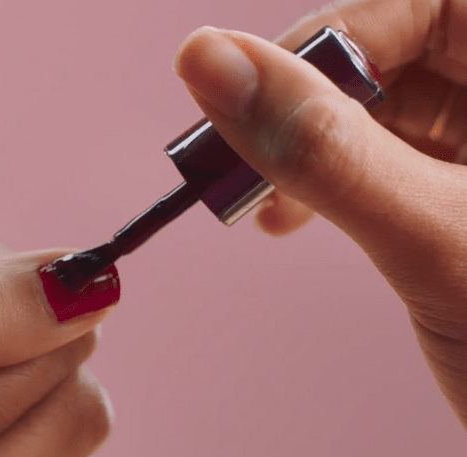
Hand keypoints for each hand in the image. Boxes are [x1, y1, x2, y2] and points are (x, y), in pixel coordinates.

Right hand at [173, 0, 466, 425]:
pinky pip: (384, 163)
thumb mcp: (436, 239)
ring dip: (308, 155)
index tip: (251, 100)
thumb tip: (208, 62)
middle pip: (394, 57)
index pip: (423, 5)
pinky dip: (329, 188)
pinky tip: (293, 218)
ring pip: (381, 113)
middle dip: (308, 110)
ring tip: (260, 206)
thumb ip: (324, 150)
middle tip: (239, 164)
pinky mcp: (464, 195)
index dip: (331, 43)